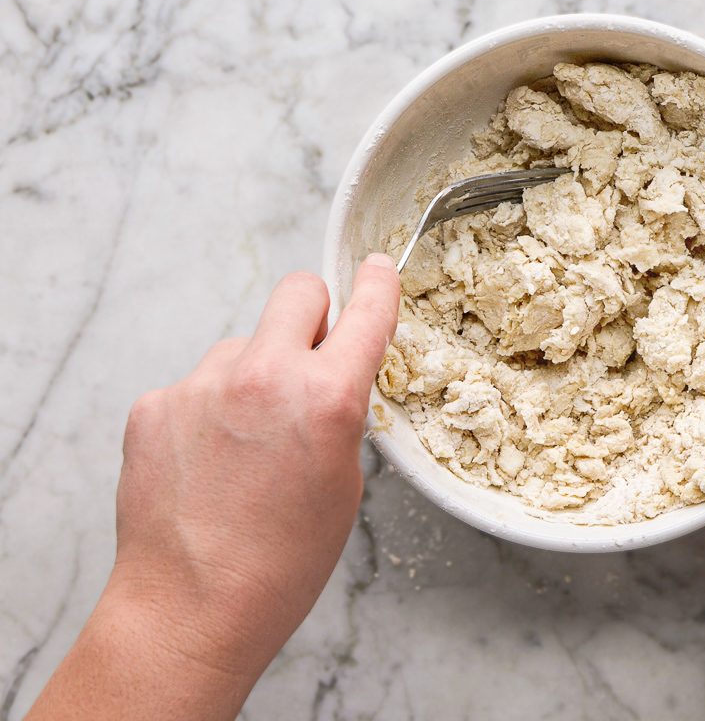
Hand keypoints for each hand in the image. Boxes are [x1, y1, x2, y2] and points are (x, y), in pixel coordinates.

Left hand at [29, 253, 400, 719]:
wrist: (192, 607)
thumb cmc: (280, 564)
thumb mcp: (345, 485)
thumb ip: (340, 415)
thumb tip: (330, 381)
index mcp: (327, 398)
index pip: (365, 312)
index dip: (378, 285)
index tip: (378, 268)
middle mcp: (264, 376)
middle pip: (297, 292)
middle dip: (313, 316)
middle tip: (310, 361)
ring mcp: (201, 385)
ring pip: (243, 346)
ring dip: (254, 376)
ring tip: (246, 447)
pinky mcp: (155, 404)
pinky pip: (197, 384)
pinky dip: (209, 410)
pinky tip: (209, 462)